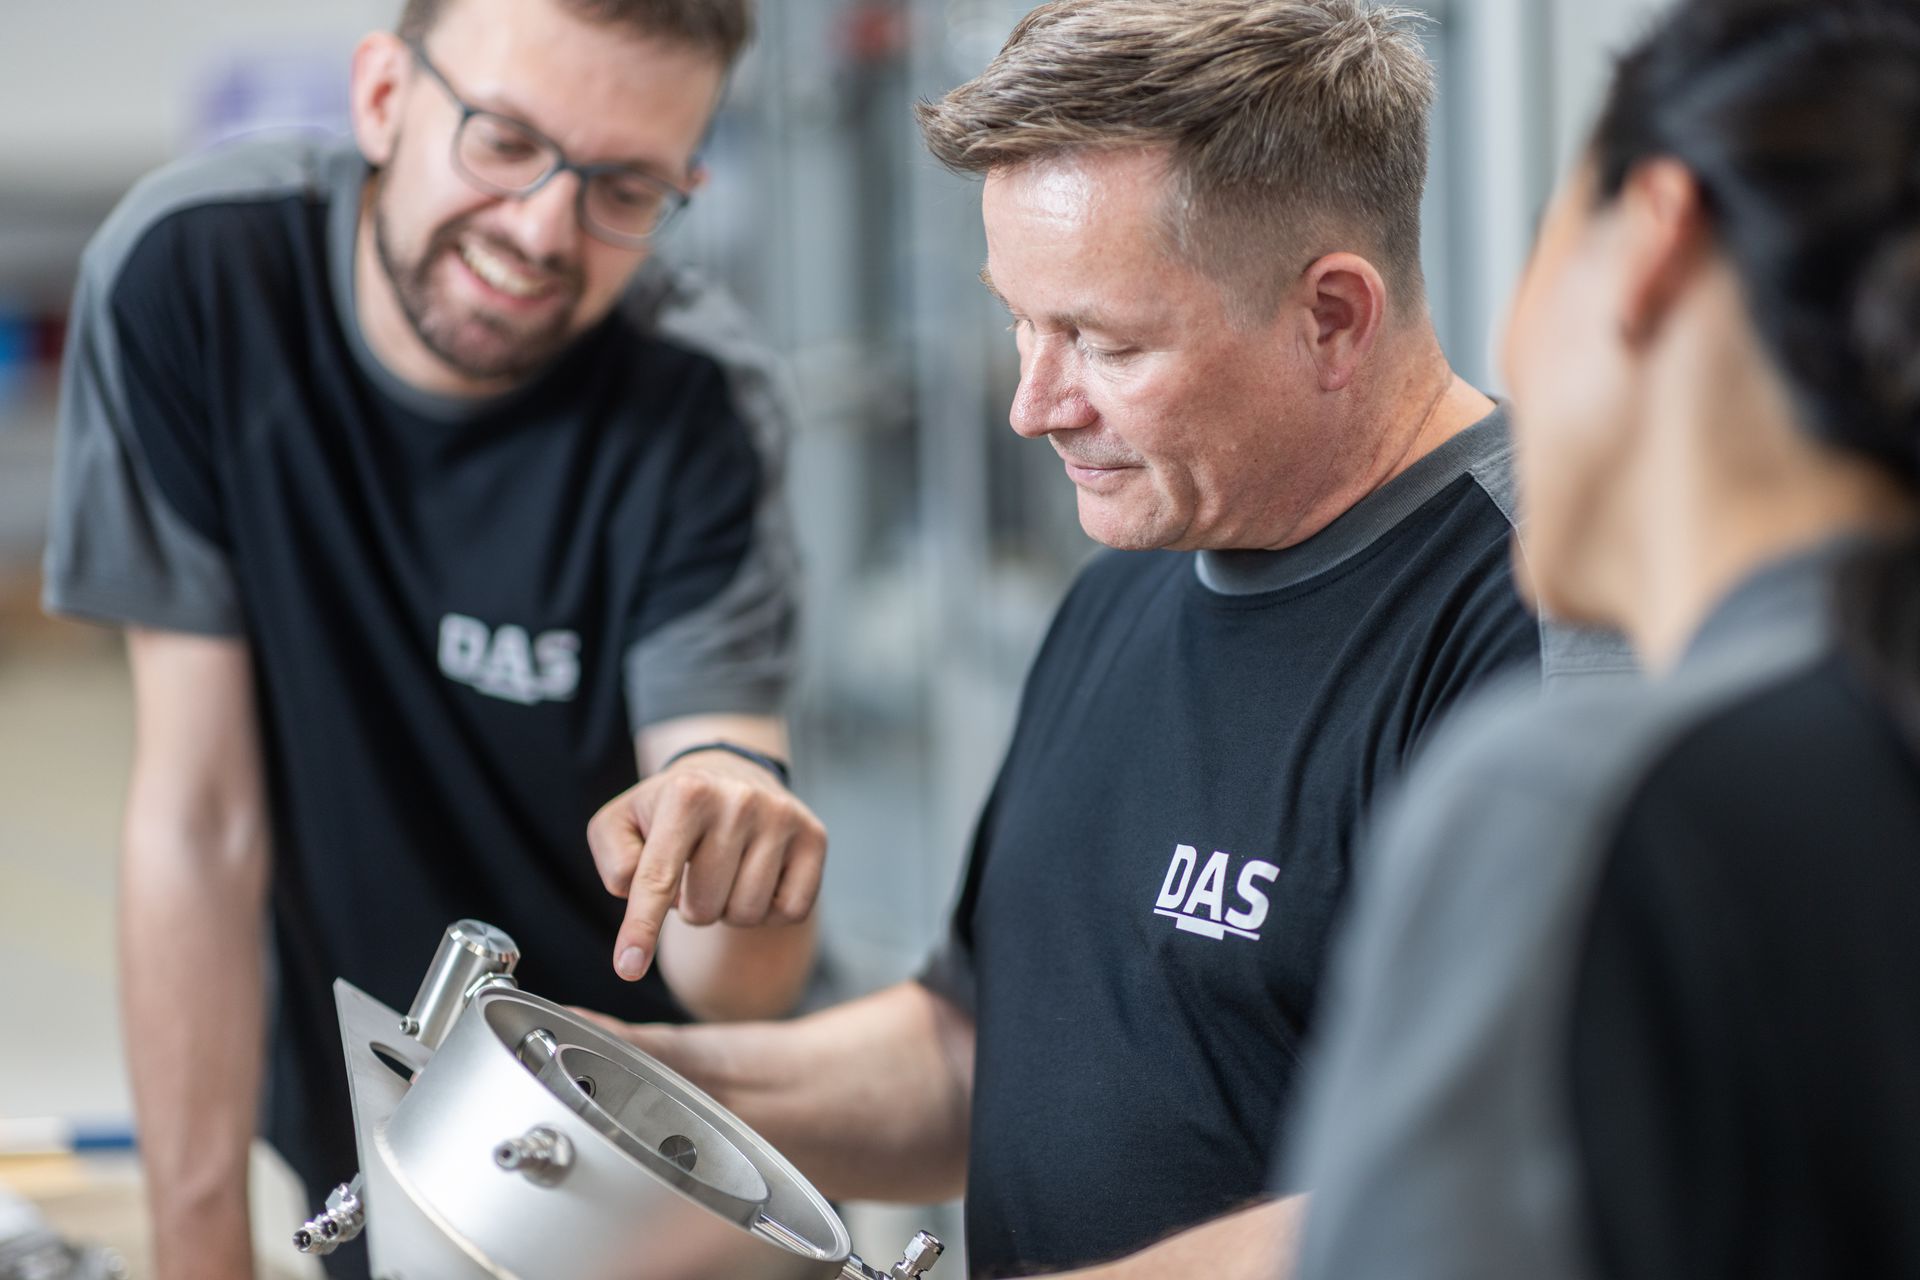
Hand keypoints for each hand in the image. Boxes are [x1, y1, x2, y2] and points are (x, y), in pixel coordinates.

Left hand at [588, 750, 826, 982]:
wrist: (730, 774)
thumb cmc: (668, 811)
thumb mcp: (621, 823)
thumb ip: (616, 863)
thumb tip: (643, 906)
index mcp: (687, 793)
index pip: (657, 879)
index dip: (641, 929)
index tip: (628, 968)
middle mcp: (740, 800)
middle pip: (703, 908)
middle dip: (690, 906)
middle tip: (693, 874)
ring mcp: (783, 817)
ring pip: (746, 914)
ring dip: (727, 908)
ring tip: (724, 873)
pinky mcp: (814, 837)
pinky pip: (791, 911)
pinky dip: (769, 910)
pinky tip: (758, 878)